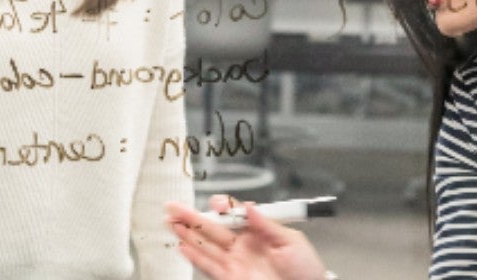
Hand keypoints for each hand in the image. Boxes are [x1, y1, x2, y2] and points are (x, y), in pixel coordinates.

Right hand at [165, 195, 328, 279]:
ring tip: (171, 222)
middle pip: (212, 227)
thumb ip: (268, 224)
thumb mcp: (292, 241)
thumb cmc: (306, 270)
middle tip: (174, 207)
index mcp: (258, 231)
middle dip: (192, 217)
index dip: (221, 207)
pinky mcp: (230, 278)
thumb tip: (250, 206)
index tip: (216, 203)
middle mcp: (243, 246)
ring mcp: (235, 262)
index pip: (233, 214)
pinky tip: (182, 246)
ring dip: (188, 234)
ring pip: (205, 245)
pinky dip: (194, 256)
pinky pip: (208, 266)